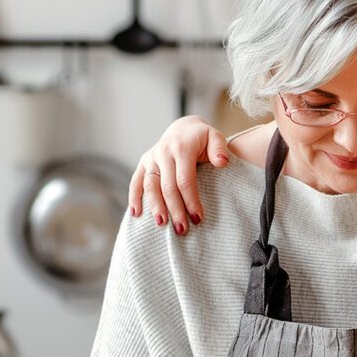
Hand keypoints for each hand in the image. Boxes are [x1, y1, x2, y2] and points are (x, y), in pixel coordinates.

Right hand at [128, 116, 229, 235]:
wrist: (183, 127)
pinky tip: (135, 214)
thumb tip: (221, 163)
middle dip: (175, 209)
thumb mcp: (215, 137)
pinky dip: (134, 197)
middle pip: (167, 187)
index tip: (197, 219)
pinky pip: (136, 181)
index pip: (185, 180)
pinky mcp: (143, 162)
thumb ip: (219, 149)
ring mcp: (151, 158)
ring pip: (150, 186)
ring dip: (155, 207)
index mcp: (181, 148)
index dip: (191, 201)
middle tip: (182, 230)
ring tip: (162, 225)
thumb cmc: (202, 138)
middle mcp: (163, 153)